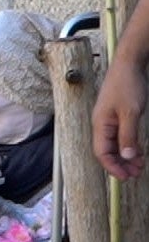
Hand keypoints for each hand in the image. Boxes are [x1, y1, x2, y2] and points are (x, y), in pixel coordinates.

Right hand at [94, 57, 146, 179]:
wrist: (129, 65)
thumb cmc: (127, 85)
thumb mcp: (131, 113)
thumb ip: (128, 136)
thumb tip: (126, 157)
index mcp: (101, 124)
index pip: (102, 152)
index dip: (113, 166)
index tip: (126, 177)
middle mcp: (102, 123)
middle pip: (107, 150)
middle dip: (120, 164)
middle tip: (136, 174)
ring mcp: (109, 119)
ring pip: (115, 144)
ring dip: (126, 157)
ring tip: (140, 165)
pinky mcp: (118, 115)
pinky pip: (121, 136)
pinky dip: (129, 146)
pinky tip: (138, 151)